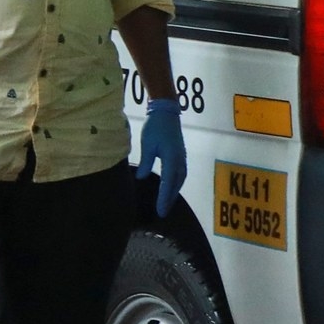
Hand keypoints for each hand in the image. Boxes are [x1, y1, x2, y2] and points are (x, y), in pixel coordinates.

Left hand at [134, 98, 186, 213]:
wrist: (166, 112)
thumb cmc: (155, 127)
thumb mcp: (147, 144)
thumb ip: (146, 162)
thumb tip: (141, 177)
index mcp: (172, 158)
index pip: (168, 183)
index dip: (164, 198)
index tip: (160, 211)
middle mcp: (180, 160)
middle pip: (176, 184)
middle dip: (170, 199)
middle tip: (162, 212)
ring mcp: (182, 157)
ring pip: (180, 180)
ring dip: (174, 192)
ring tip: (166, 202)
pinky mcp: (181, 154)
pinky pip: (180, 174)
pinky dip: (176, 184)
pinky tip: (170, 187)